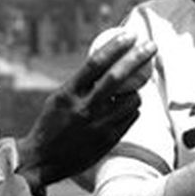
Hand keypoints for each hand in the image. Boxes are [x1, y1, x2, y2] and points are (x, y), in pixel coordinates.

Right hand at [16, 31, 155, 190]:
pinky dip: (132, 109)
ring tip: (134, 89)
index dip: (115, 46)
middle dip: (138, 58)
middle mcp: (84, 108)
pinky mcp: (109, 140)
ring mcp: (98, 125)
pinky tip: (127, 108)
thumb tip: (107, 62)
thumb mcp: (60, 98)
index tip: (131, 35)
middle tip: (152, 46)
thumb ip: (81, 83)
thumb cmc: (51, 124)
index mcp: (68, 93)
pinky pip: (131, 117)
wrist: (42, 160)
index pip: (95, 63)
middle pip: (117, 77)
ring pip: (131, 100)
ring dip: (137, 90)